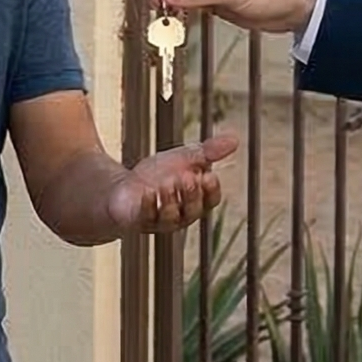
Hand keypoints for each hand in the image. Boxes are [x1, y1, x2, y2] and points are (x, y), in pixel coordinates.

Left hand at [107, 131, 238, 233]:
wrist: (126, 185)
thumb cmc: (160, 174)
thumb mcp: (185, 158)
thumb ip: (209, 151)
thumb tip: (235, 140)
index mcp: (197, 201)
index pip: (212, 200)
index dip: (212, 190)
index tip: (209, 175)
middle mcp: (182, 215)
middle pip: (193, 210)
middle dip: (192, 194)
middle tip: (188, 177)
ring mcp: (160, 221)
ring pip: (171, 217)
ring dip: (170, 200)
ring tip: (168, 183)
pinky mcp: (139, 221)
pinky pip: (145, 217)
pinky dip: (147, 205)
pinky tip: (147, 192)